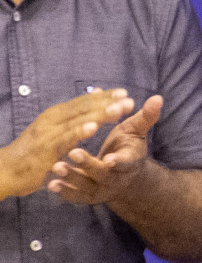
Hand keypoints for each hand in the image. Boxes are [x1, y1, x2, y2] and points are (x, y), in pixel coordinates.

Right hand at [0, 89, 133, 199]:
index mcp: (55, 115)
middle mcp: (52, 119)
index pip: (82, 102)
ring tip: (119, 108)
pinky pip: (65, 138)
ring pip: (78, 120)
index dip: (103, 96)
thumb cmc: (32, 153)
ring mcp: (48, 133)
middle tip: (127, 97)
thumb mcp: (52, 134)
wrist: (5, 170)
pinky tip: (93, 127)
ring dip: (99, 113)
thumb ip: (69, 122)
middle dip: (106, 101)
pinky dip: (78, 131)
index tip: (123, 92)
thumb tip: (86, 112)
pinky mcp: (46, 148)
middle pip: (83, 107)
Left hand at [48, 95, 162, 205]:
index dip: (118, 161)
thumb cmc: (128, 148)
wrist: (127, 177)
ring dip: (72, 178)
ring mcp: (103, 189)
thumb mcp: (136, 131)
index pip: (126, 162)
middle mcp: (117, 178)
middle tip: (73, 152)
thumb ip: (146, 117)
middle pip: (103, 174)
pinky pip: (76, 196)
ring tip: (56, 166)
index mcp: (130, 162)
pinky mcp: (89, 196)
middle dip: (88, 165)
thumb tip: (158, 98)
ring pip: (87, 186)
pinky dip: (64, 192)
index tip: (108, 159)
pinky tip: (50, 185)